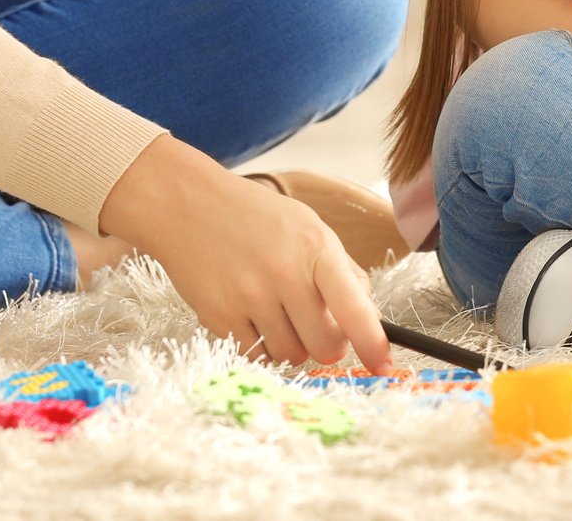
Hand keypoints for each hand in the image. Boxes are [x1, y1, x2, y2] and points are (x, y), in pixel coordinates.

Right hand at [98, 136, 392, 372]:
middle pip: (324, 345)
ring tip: (278, 312)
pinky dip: (261, 345)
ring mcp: (249, 298)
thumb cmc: (254, 216)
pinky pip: (255, 355)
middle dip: (327, 343)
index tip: (383, 365)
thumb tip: (369, 317)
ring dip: (292, 344)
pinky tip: (253, 315)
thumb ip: (341, 270)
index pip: (353, 307)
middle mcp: (285, 275)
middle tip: (316, 324)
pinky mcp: (219, 317)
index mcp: (316, 249)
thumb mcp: (308, 227)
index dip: (372, 342)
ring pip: (291, 355)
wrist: (187, 205)